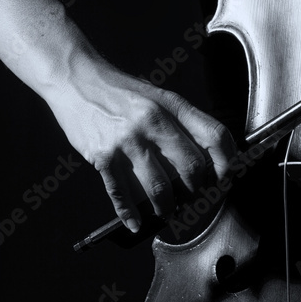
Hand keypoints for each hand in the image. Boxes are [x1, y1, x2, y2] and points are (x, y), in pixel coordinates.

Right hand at [47, 57, 235, 231]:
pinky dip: (130, 214)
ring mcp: (128, 140)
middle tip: (193, 200)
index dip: (225, 163)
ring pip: (161, 188)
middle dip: (196, 192)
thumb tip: (205, 157)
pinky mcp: (103, 156)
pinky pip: (121, 194)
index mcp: (172, 106)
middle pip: (192, 168)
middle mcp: (153, 121)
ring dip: (167, 208)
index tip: (222, 179)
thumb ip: (181, 123)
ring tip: (166, 212)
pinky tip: (135, 222)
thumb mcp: (157, 97)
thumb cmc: (117, 90)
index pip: (214, 137)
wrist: (75, 79)